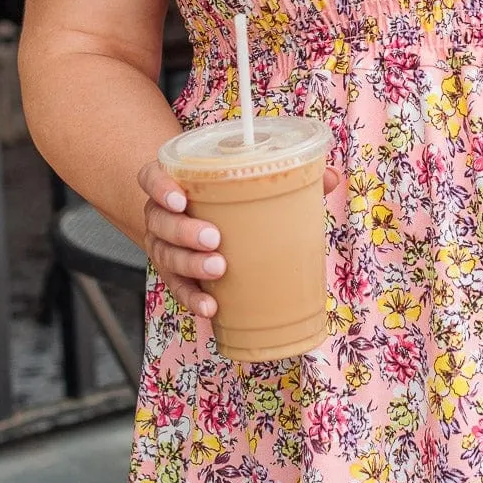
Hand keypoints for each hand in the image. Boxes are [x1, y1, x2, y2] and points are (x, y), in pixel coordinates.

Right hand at [135, 159, 341, 317]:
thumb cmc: (228, 195)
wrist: (198, 217)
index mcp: (173, 182)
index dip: (160, 187)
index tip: (181, 198)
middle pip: (160, 221)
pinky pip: (176, 288)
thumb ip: (288, 175)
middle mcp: (161, 214)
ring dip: (190, 265)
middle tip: (214, 238)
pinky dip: (192, 298)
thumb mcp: (249, 179)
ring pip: (166, 255)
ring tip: (219, 268)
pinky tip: (211, 307)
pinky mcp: (174, 274)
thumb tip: (332, 176)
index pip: (151, 177)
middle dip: (184, 232)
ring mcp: (164, 245)